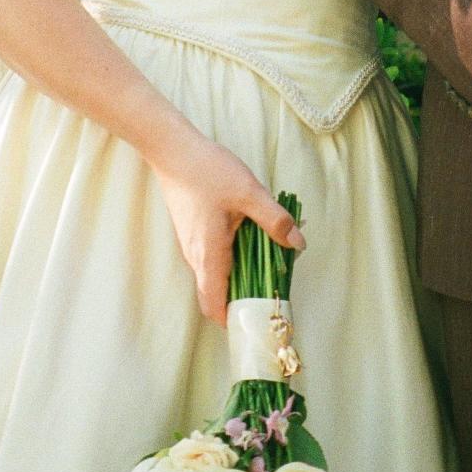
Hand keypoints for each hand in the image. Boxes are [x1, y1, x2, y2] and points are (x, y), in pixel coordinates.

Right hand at [151, 127, 305, 325]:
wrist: (173, 150)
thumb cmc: (208, 172)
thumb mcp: (249, 194)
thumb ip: (275, 220)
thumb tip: (299, 244)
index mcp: (208, 256)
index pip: (214, 306)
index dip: (233, 320)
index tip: (256, 320)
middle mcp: (195, 257)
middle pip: (216, 293)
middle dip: (242, 298)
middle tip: (271, 289)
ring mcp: (190, 245)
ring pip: (214, 275)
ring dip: (239, 275)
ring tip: (267, 261)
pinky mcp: (191, 232)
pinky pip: (211, 258)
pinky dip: (231, 258)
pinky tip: (249, 238)